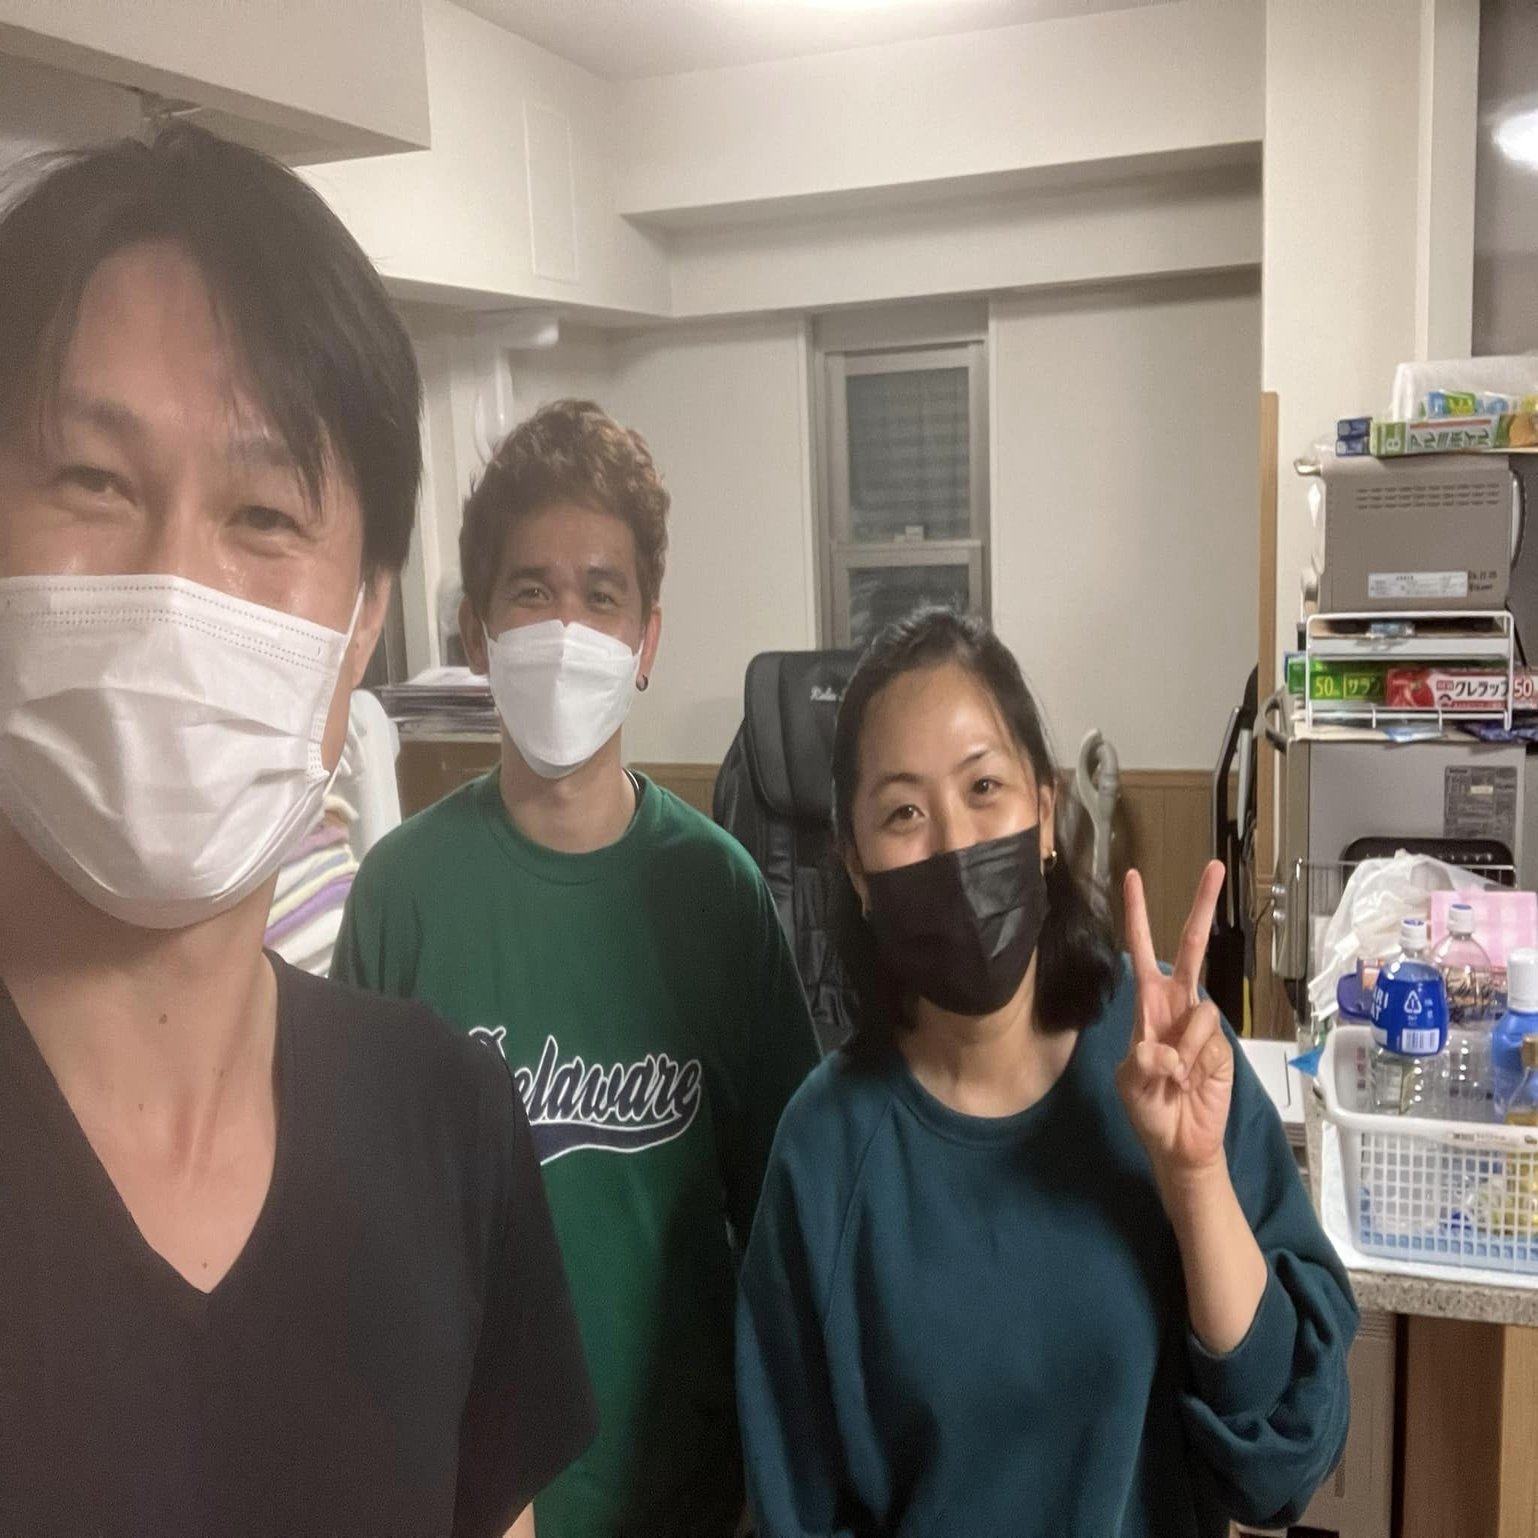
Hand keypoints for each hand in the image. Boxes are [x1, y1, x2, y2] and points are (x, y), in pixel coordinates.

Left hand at [1115, 861, 1233, 1183]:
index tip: (1133, 877)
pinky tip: (1189, 1084)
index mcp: (1147, 1006)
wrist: (1179, 1145)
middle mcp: (1176, 1007)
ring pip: (1198, 1011)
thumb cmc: (1149, 1109)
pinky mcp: (1221, 1047)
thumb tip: (1157, 1048)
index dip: (1137, 916)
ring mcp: (1201, 1026)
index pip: (1140, 951)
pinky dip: (1191, 1064)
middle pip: (1190, 949)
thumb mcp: (1129, 1082)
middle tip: (1213, 867)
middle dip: (1200, 908)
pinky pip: (1206, 1041)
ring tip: (1173, 1080)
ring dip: (1180, 1050)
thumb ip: (1140, 1060)